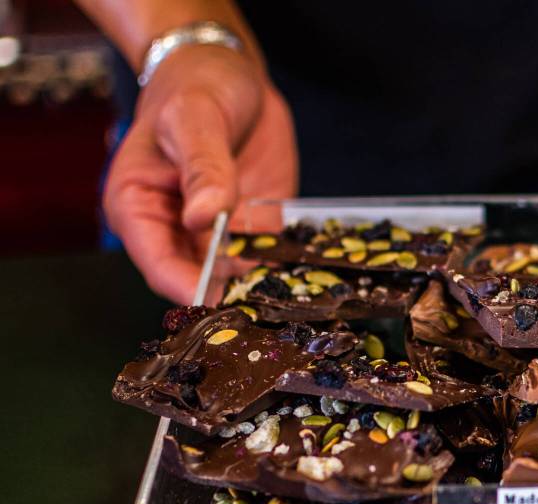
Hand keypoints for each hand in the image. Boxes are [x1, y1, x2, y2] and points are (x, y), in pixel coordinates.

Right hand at [104, 45, 297, 302]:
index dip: (188, 287)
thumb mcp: (194, 117)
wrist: (229, 73)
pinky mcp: (252, 227)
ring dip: (261, 283)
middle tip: (262, 297)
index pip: (158, 265)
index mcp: (138, 207)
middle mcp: (175, 229)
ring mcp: (217, 233)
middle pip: (198, 281)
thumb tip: (202, 217)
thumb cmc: (194, 87)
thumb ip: (202, 168)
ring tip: (287, 284)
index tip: (221, 299)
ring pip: (236, 276)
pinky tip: (303, 267)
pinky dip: (283, 265)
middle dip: (230, 292)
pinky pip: (268, 257)